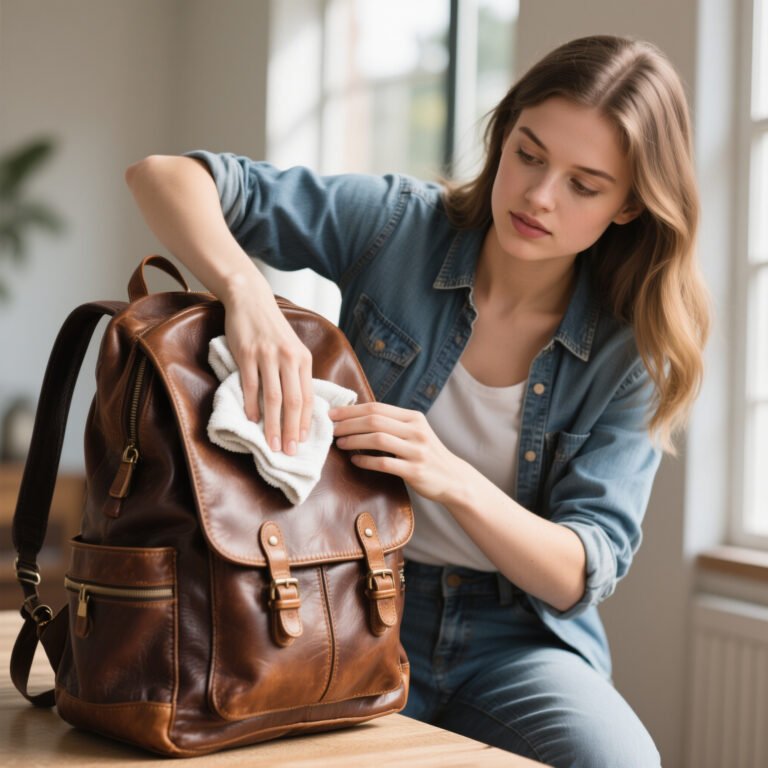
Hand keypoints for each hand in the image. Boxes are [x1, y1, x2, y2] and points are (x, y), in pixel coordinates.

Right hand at [223, 279, 313, 454]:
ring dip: (272, 424)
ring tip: (271, 444)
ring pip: (273, 397)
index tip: (302, 442)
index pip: (308, 397)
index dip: (304, 422)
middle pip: (293, 401)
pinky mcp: (247, 354)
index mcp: (303, 359)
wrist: (251, 300)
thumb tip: (297, 407)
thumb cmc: (271, 329)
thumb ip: (295, 374)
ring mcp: (268, 356)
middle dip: (291, 430)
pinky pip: (251, 385)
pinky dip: (252, 405)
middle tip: (289, 452)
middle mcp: (289, 358)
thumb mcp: (291, 349)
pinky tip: (252, 420)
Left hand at [329, 402, 466, 502]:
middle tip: (331, 428)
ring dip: (354, 440)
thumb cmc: (426, 454)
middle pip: (374, 421)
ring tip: (339, 443)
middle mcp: (416, 431)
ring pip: (378, 440)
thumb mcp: (415, 432)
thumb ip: (392, 424)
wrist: (453, 478)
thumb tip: (356, 417)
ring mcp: (417, 451)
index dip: (351, 410)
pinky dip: (366, 461)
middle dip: (348, 424)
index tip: (333, 414)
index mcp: (414, 418)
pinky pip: (384, 463)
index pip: (377, 408)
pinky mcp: (415, 471)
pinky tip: (355, 461)